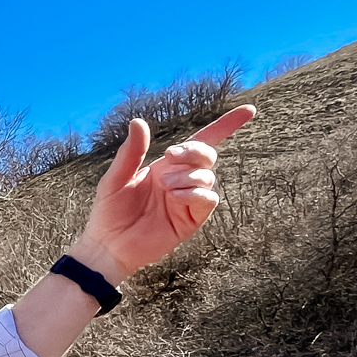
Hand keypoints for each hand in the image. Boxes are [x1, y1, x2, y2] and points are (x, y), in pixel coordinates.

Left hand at [69, 106, 256, 282]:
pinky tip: (174, 197)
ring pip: (207, 177)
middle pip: (207, 155)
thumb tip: (137, 121)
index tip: (248, 110)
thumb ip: (131, 151)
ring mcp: (188, 199)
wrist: (109, 245)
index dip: (225, 125)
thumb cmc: (110, 211)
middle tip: (172, 156)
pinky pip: (208, 200)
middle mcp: (181, 179)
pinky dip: (194, 194)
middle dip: (194, 151)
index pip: (200, 141)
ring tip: (164, 185)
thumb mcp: (116, 177)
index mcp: (166, 165)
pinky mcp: (191, 219)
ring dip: (188, 175)